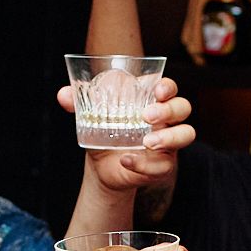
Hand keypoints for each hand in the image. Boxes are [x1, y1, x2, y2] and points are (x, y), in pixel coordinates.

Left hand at [57, 77, 194, 194]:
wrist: (102, 164)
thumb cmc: (104, 131)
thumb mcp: (90, 116)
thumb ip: (78, 102)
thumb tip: (63, 95)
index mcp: (152, 100)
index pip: (169, 87)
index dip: (168, 86)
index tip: (157, 90)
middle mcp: (166, 119)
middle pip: (183, 107)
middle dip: (169, 109)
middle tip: (146, 116)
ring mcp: (168, 143)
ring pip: (187, 134)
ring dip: (170, 136)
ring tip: (147, 142)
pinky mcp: (163, 165)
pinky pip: (164, 165)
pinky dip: (145, 164)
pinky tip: (126, 161)